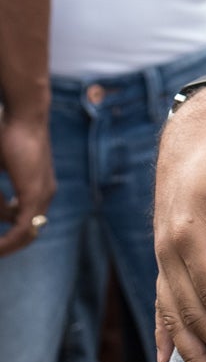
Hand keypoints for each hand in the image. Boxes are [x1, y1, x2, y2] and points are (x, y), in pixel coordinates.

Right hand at [0, 110, 54, 257]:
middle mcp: (46, 193)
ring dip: (7, 245)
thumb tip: (5, 210)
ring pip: (26, 234)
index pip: (28, 221)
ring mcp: (43, 194)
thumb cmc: (9, 136)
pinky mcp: (35, 194)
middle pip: (29, 232)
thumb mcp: (2, 167)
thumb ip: (1, 194)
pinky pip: (23, 229)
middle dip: (9, 244)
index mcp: (41, 187)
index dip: (11, 234)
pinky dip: (8, 241)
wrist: (25, 116)